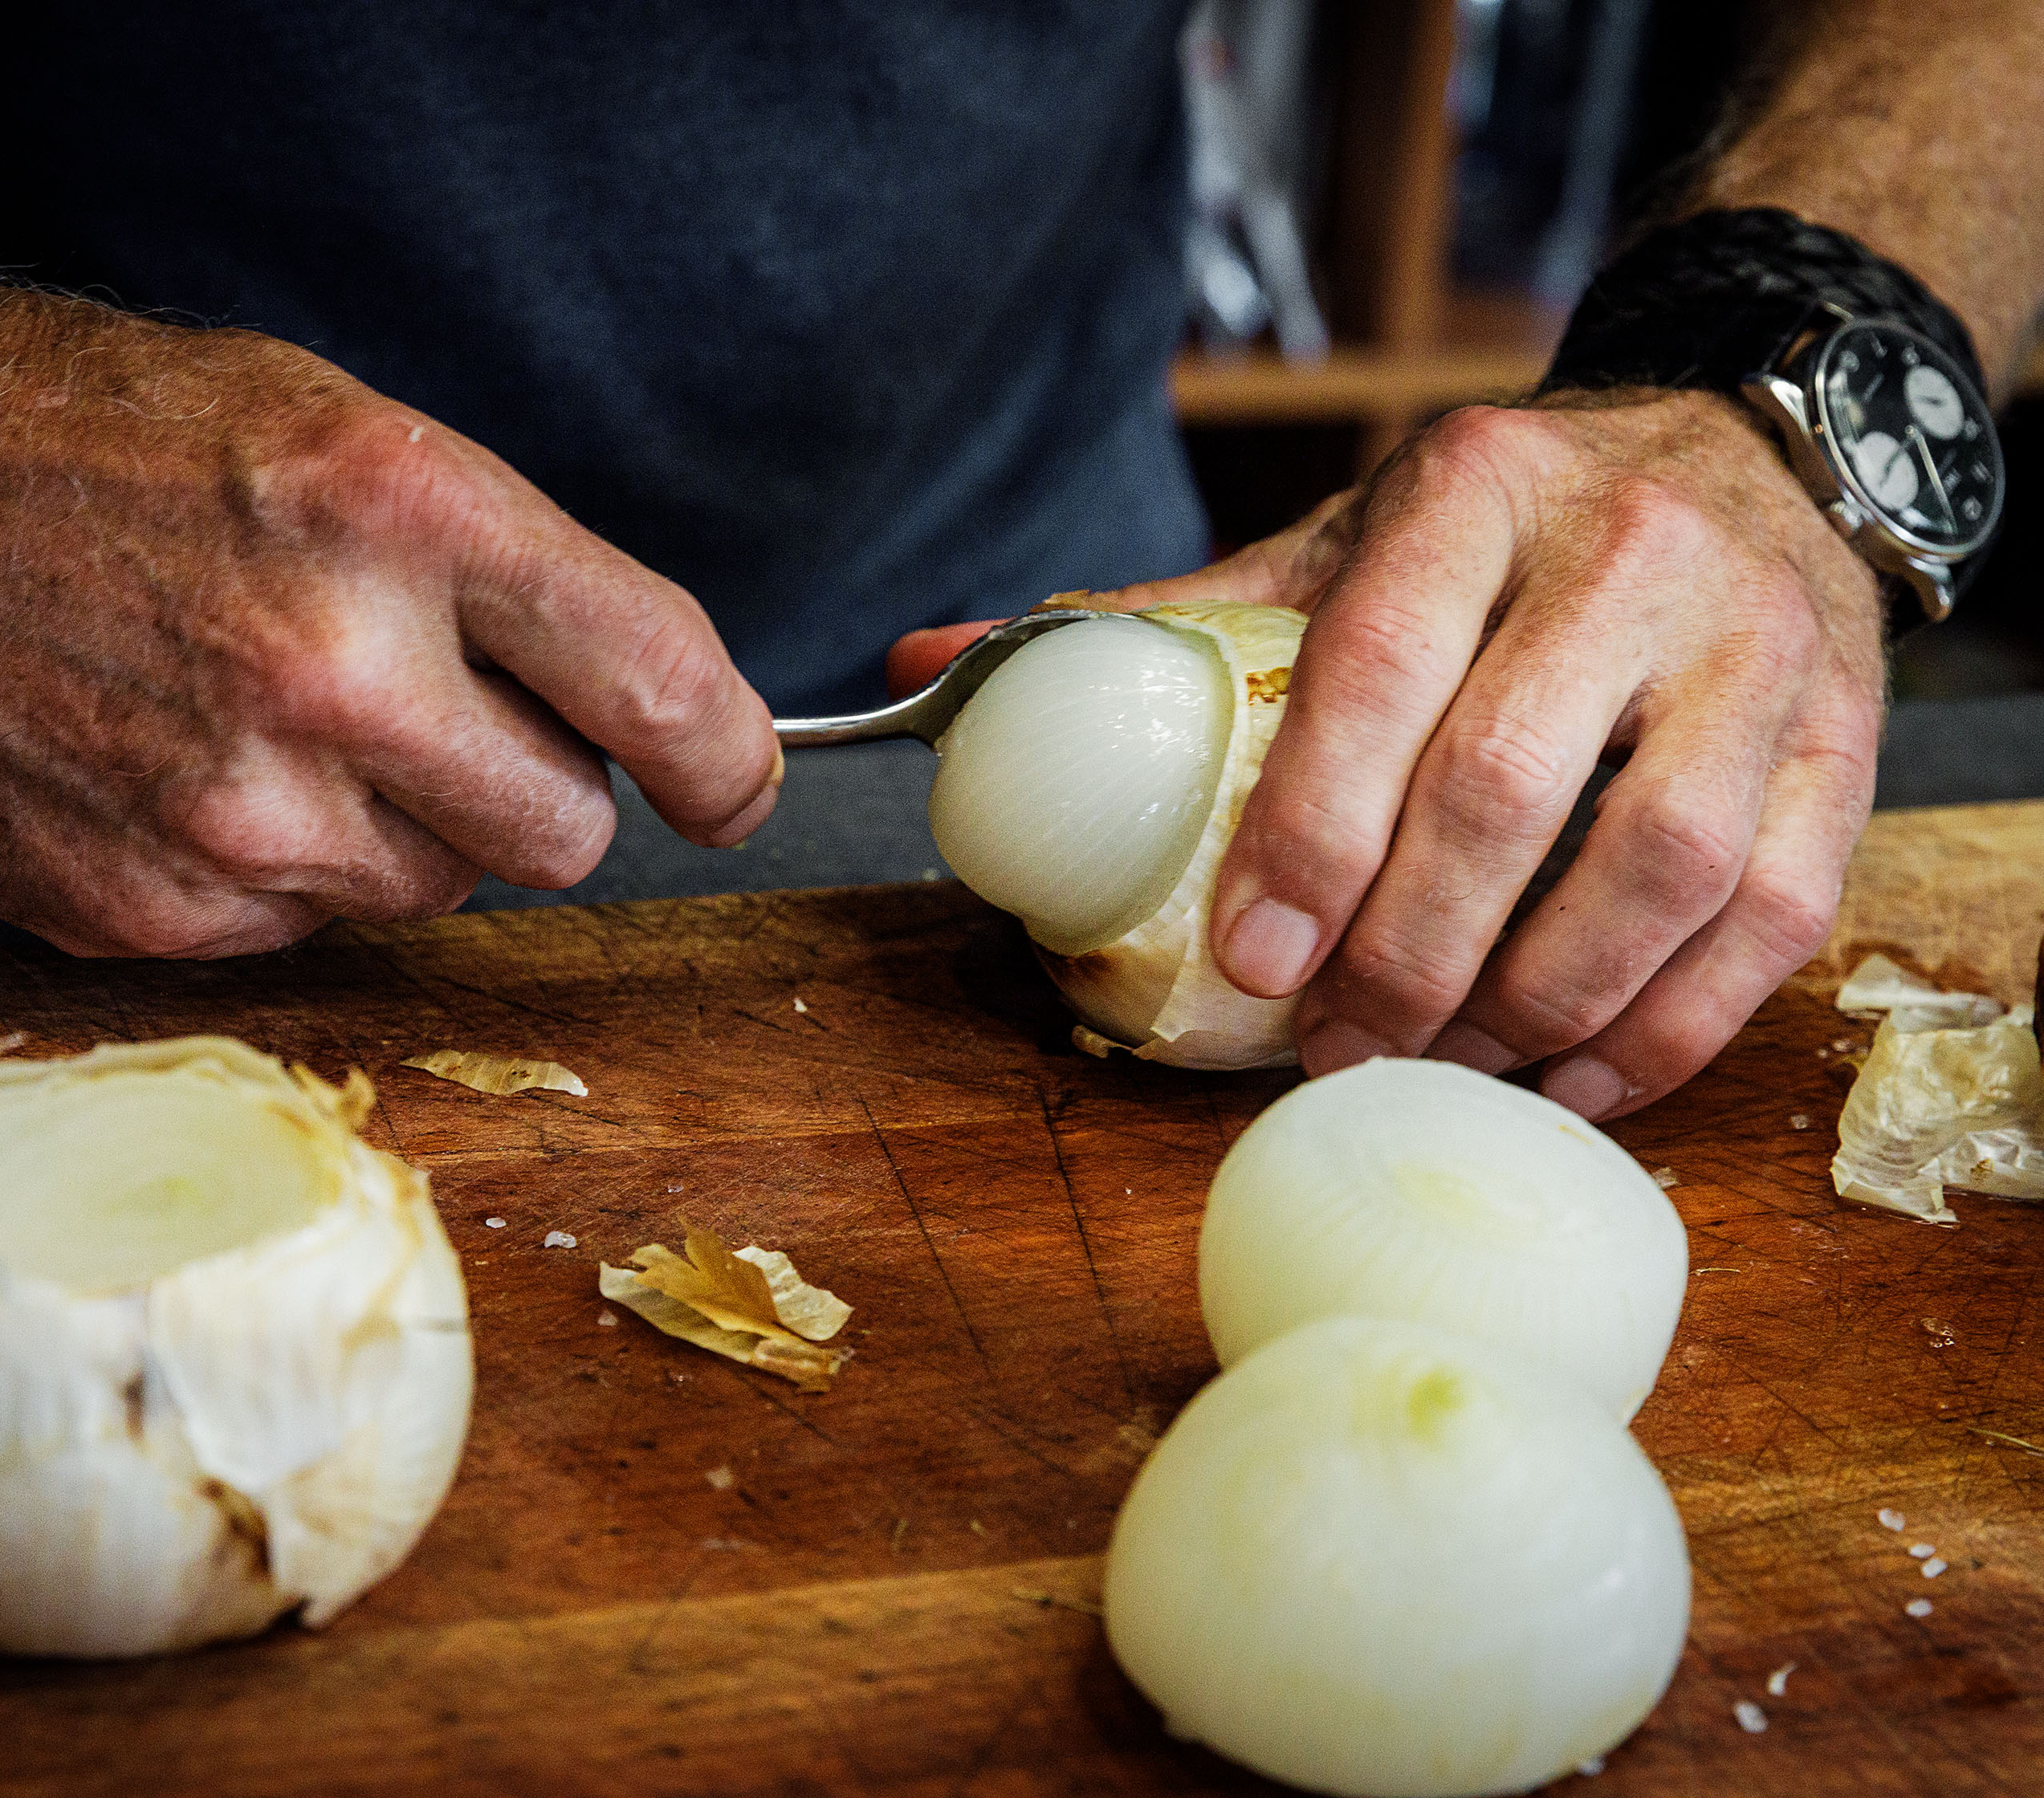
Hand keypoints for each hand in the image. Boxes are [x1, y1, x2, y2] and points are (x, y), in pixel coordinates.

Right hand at [0, 286, 781, 956]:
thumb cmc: (122, 441)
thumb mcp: (346, 429)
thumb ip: (506, 576)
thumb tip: (643, 720)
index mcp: (405, 510)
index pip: (662, 679)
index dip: (728, 757)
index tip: (731, 782)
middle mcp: (334, 670)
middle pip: (565, 833)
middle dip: (533, 789)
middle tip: (442, 719)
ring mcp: (234, 809)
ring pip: (435, 895)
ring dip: (398, 832)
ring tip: (280, 726)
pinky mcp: (148, 910)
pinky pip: (305, 933)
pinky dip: (279, 873)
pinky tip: (193, 773)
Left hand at [893, 392, 1884, 1117]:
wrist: (1731, 453)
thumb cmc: (1499, 534)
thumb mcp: (1337, 543)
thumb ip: (1164, 622)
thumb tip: (931, 658)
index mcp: (1468, 492)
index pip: (1378, 674)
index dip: (1309, 838)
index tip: (1251, 964)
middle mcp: (1627, 552)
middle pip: (1508, 792)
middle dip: (1405, 957)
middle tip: (1337, 1048)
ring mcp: (1758, 642)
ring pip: (1658, 868)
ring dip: (1536, 1007)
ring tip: (1446, 1066)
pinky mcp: (1846, 735)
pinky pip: (1773, 916)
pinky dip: (1671, 1028)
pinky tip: (1574, 1077)